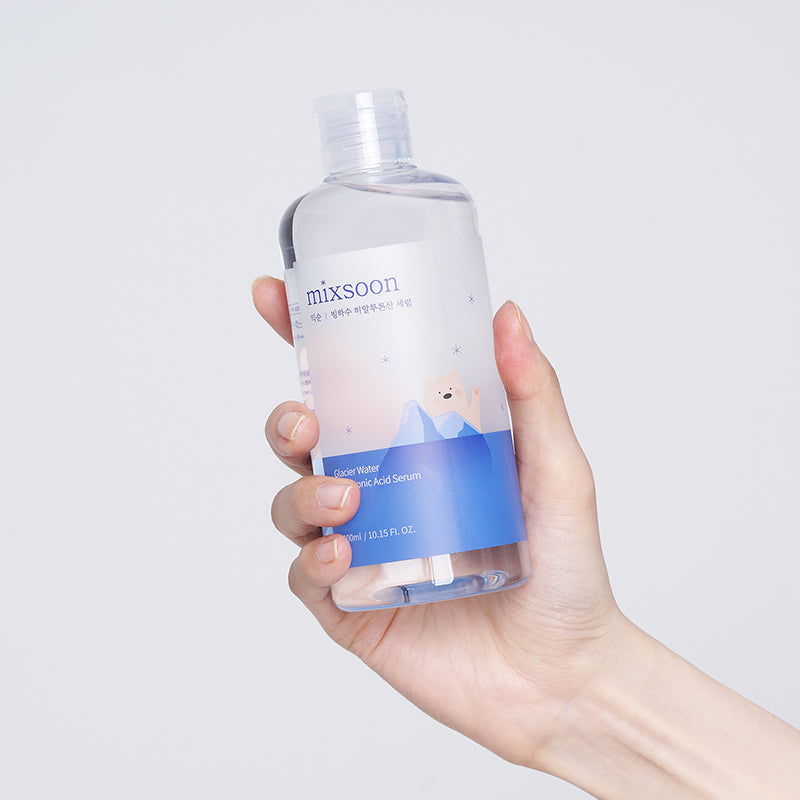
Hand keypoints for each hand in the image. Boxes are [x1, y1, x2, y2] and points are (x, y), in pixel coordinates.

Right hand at [253, 275, 626, 767]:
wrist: (563, 676)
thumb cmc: (565, 571)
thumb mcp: (556, 470)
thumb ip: (533, 394)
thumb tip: (507, 314)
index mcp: (417, 447)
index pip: (352, 386)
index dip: (305, 340)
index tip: (273, 297)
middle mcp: (383, 490)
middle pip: (304, 441)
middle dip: (286, 421)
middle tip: (307, 423)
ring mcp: (363, 547)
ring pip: (293, 504)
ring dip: (300, 494)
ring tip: (346, 502)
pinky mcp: (352, 604)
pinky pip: (306, 574)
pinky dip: (311, 560)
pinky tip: (341, 556)